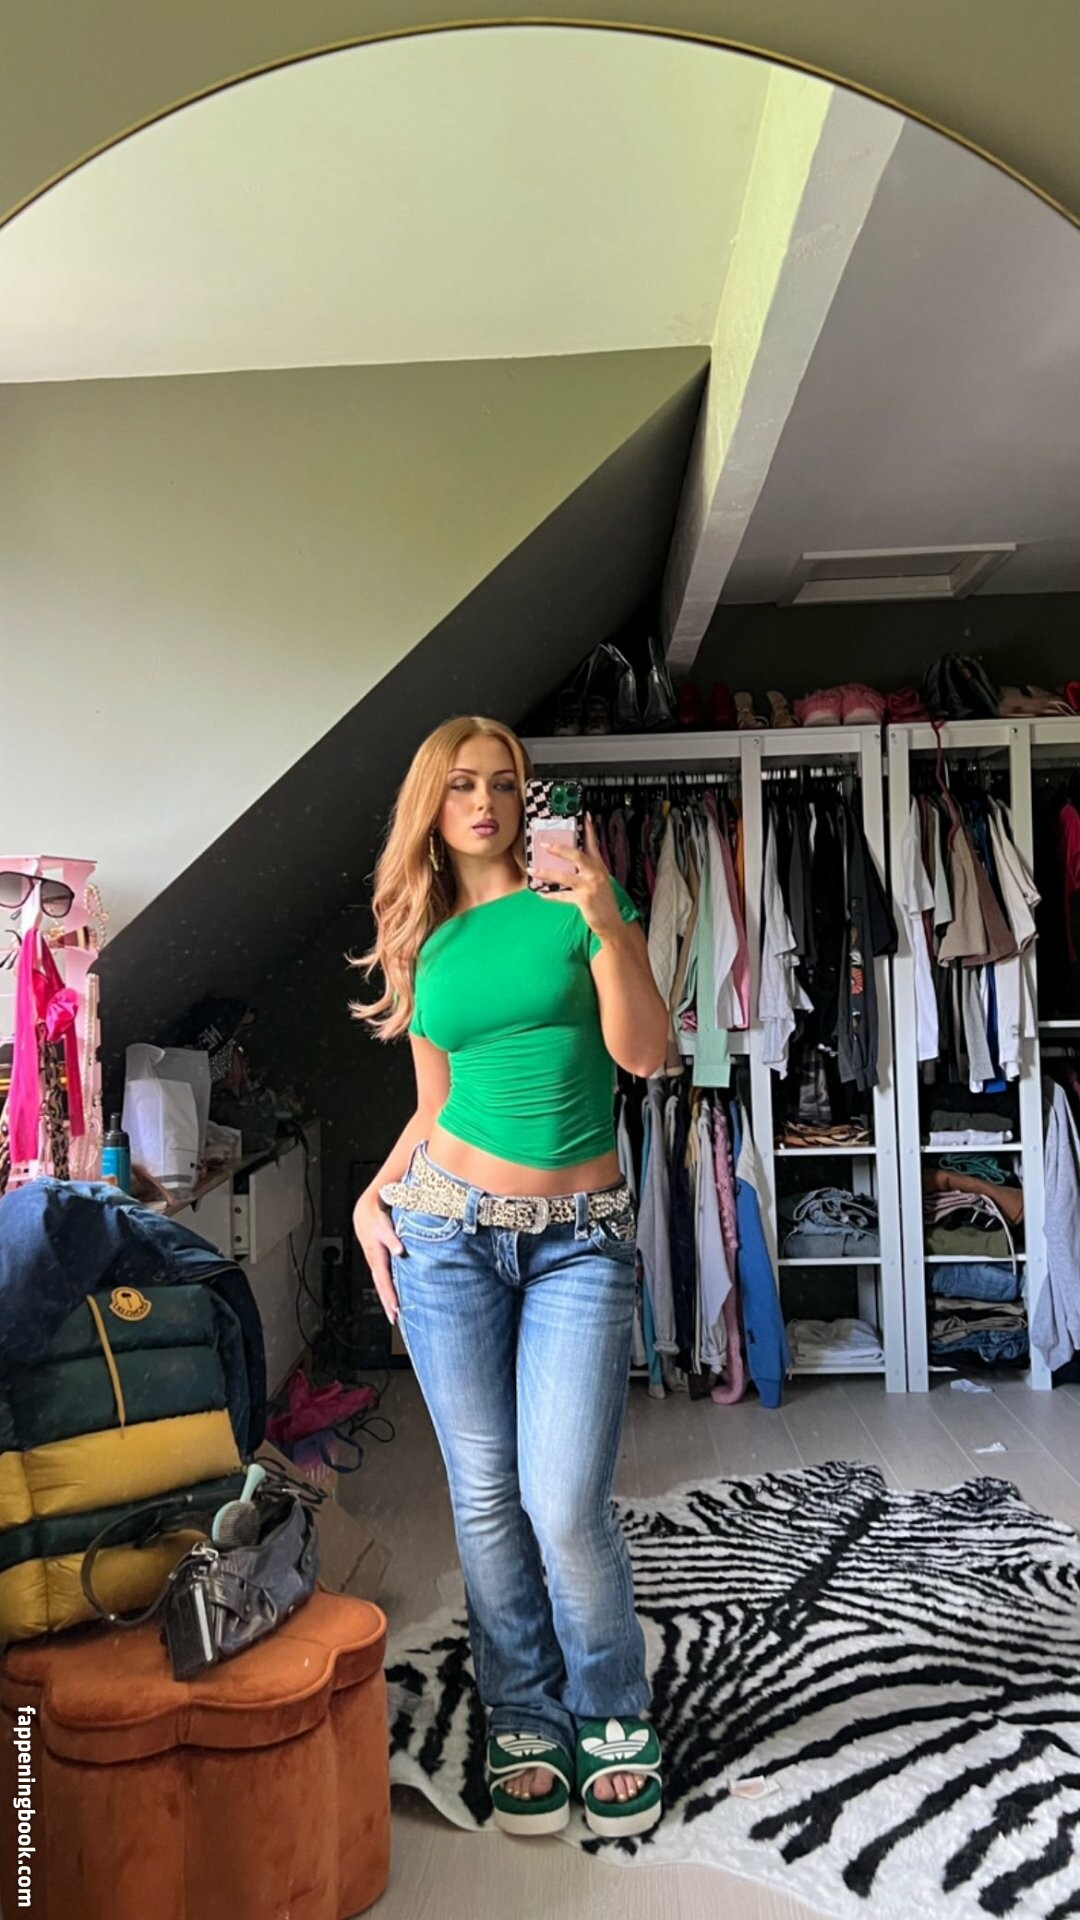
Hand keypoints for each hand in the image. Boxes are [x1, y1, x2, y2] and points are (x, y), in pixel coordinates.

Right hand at [352, 1188, 402, 1323]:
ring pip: (380, 1285)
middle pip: (381, 1287)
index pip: (384, 1280)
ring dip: (386, 1300)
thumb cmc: (376, 1219)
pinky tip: (392, 1297)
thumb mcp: (384, 1227)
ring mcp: (374, 1263)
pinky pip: (382, 1280)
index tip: (396, 1307)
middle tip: (394, 1319)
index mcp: (376, 1257)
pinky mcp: (377, 1262)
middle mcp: (374, 1263)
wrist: (364, 1213)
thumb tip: (400, 1251)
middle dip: (387, 1304)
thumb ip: (392, 1239)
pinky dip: (386, 1290)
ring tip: (393, 1314)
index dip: (390, 1294)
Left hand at [536, 815, 623, 943]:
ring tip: (532, 870)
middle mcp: (596, 873)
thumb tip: (566, 861)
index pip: (593, 844)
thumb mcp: (598, 882)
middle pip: (577, 855)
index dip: (589, 829)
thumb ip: (587, 870)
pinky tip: (540, 893)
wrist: (612, 923)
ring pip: (564, 876)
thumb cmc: (603, 902)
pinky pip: (562, 895)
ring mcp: (590, 886)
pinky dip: (550, 895)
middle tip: (544, 844)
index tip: (583, 815)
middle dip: (559, 849)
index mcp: (599, 867)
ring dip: (546, 873)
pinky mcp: (584, 899)